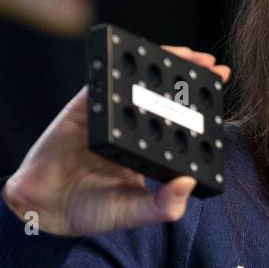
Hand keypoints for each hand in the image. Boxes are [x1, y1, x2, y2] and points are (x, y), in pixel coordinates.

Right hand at [2, 46, 230, 236]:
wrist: (45, 210)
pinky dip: (117, 69)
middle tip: (212, 65)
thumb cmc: (90, 211)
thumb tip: (188, 184)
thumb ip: (162, 205)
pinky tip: (138, 59)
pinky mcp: (82, 108)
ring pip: (136, 82)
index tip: (222, 88)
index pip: (177, 120)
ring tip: (186, 55)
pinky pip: (101, 82)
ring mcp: (106, 115)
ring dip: (160, 64)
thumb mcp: (133, 212)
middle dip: (187, 76)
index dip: (198, 104)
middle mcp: (129, 127)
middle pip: (161, 95)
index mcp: (145, 148)